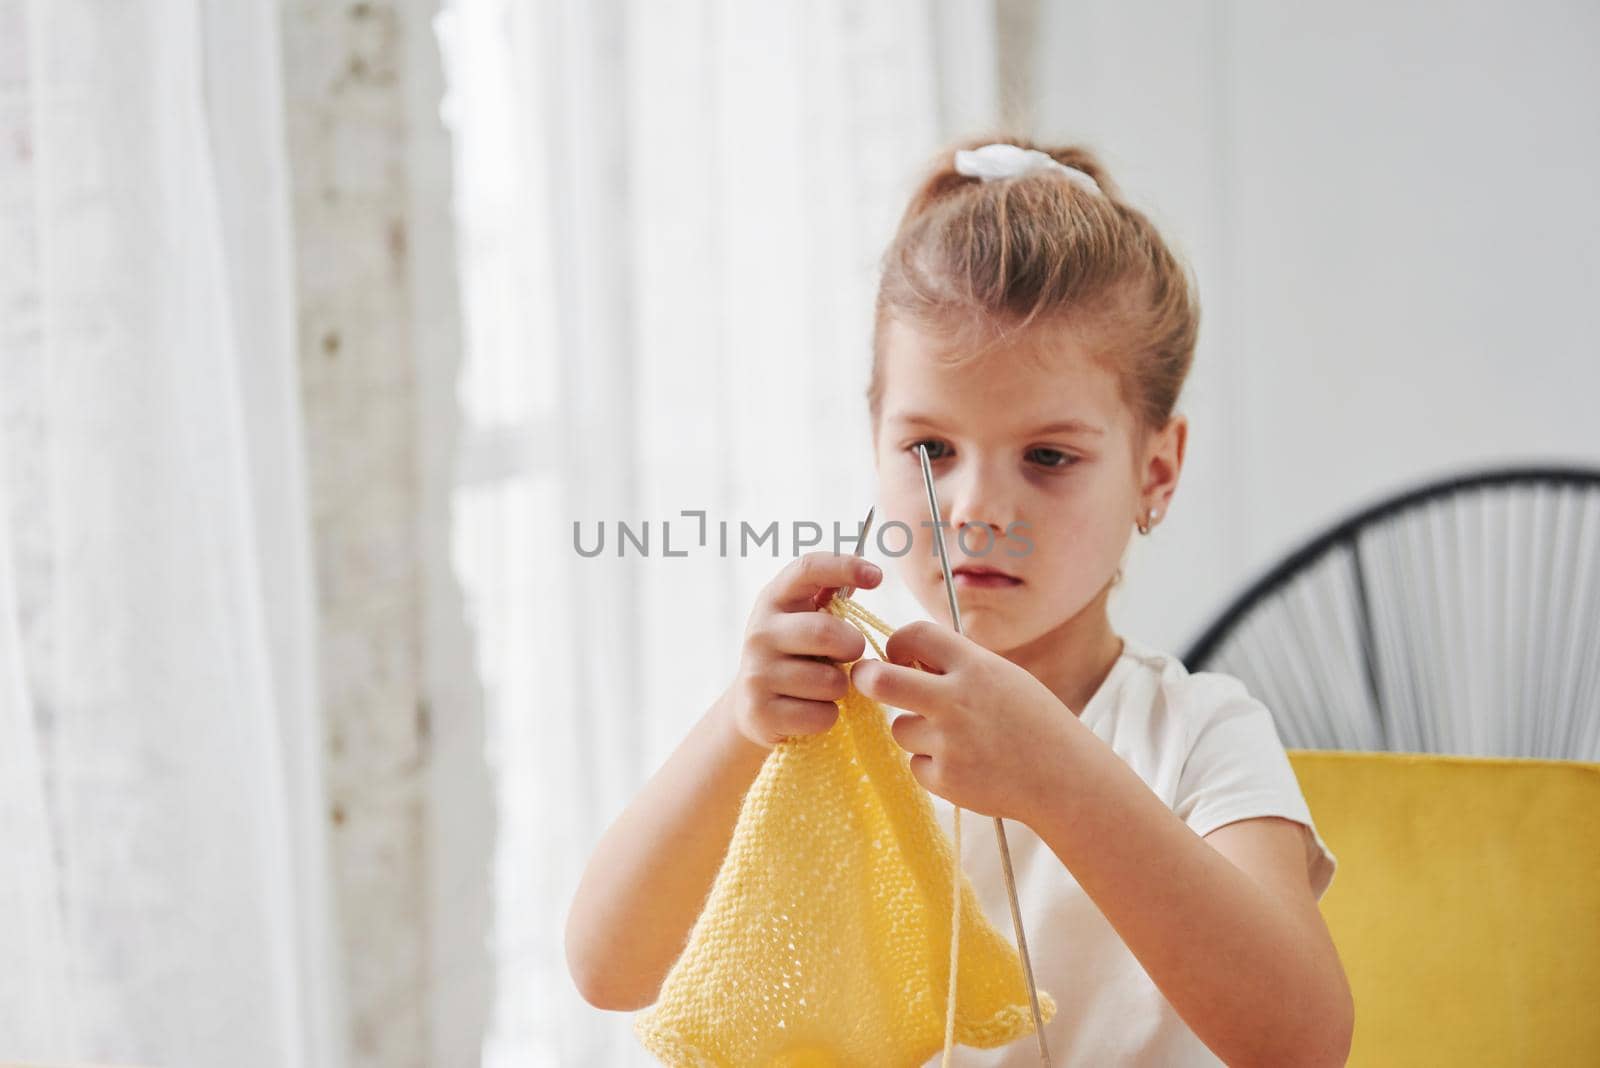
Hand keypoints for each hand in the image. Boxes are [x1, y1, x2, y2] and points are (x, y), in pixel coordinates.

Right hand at [723, 551, 883, 749]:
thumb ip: (830, 597)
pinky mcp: (760, 711)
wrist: (752, 707)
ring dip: (841, 687)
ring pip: (830, 681)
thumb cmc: (795, 655)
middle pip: (826, 632)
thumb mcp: (804, 620)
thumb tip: (867, 574)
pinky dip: (829, 715)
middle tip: (851, 654)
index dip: (845, 567)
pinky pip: (821, 715)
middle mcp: (760, 632)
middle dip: (852, 647)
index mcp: (775, 599)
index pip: (808, 569)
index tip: (877, 577)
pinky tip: (813, 710)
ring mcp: (757, 673)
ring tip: (825, 686)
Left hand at [850, 620, 1075, 823]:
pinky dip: (933, 765)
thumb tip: (900, 659)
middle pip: (881, 681)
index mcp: (975, 666)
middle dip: (865, 677)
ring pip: (900, 728)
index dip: (897, 642)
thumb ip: (956, 666)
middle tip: (863, 679)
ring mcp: (949, 742)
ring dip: (917, 731)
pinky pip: (916, 764)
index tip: (895, 655)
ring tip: (959, 739)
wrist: (1064, 778)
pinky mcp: (945, 778)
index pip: (914, 634)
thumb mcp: (1003, 677)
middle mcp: (957, 700)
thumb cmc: (1033, 722)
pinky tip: (968, 766)